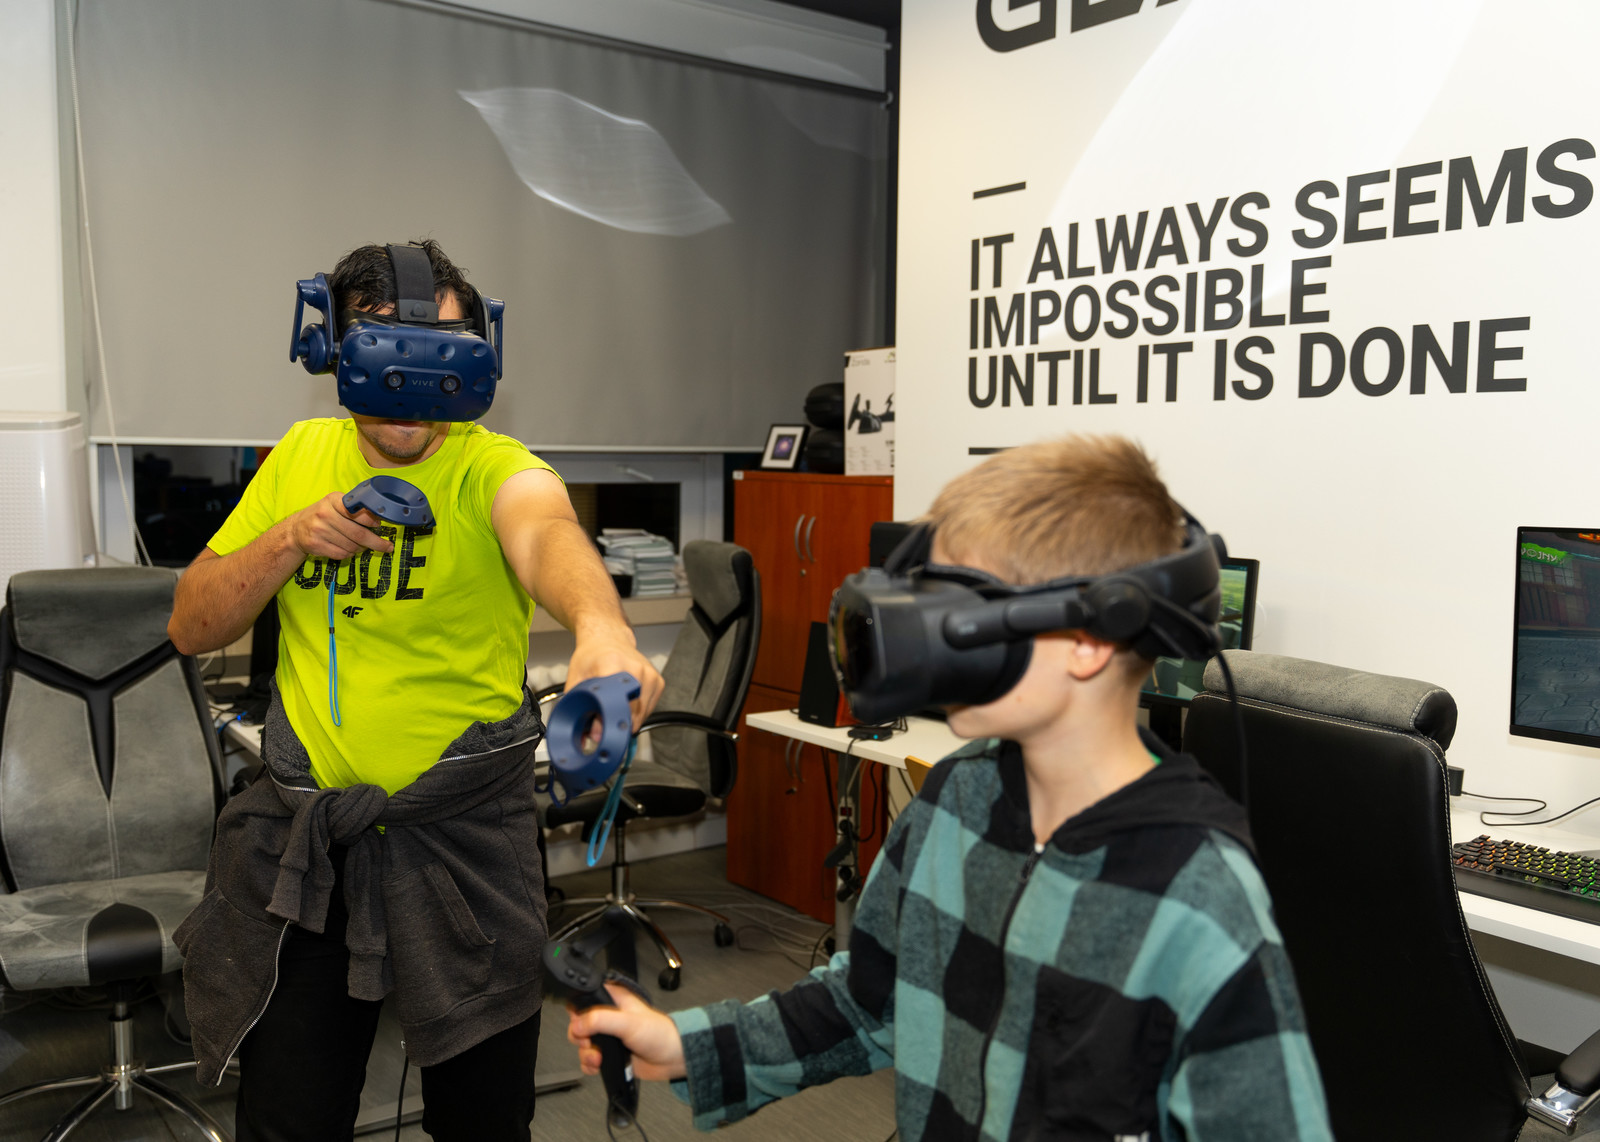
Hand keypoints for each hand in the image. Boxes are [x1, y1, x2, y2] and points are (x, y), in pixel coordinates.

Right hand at [288, 493, 394, 560]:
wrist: (296, 529)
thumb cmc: (323, 515)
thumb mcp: (335, 504)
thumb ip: (354, 508)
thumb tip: (378, 518)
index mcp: (332, 500)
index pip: (356, 511)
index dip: (371, 520)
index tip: (379, 525)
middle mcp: (324, 514)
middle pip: (358, 533)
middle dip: (376, 542)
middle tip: (387, 547)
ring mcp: (319, 531)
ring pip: (352, 546)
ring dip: (362, 548)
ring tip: (363, 545)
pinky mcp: (316, 545)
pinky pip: (342, 554)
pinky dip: (350, 554)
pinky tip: (349, 549)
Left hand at [564, 634, 665, 732]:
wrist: (608, 639)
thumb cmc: (593, 656)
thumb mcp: (576, 677)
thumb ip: (577, 706)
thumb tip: (584, 735)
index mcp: (612, 663)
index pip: (614, 700)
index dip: (606, 721)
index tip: (598, 732)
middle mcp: (635, 668)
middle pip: (630, 711)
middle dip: (615, 724)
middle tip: (602, 723)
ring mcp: (649, 674)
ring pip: (642, 714)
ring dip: (627, 720)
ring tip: (613, 707)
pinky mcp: (658, 681)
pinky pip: (649, 709)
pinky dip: (637, 713)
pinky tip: (626, 701)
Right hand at [566, 983, 686, 1081]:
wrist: (673, 1058)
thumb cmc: (660, 1033)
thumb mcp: (628, 1022)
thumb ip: (601, 1020)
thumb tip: (578, 1024)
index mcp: (613, 999)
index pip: (585, 998)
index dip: (578, 1010)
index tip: (581, 1023)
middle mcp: (608, 1016)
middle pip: (579, 1023)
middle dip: (580, 1036)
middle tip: (589, 1042)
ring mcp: (608, 1036)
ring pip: (582, 1043)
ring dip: (585, 1053)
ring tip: (598, 1057)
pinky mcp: (609, 1053)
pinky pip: (589, 1059)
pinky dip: (589, 1064)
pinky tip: (598, 1065)